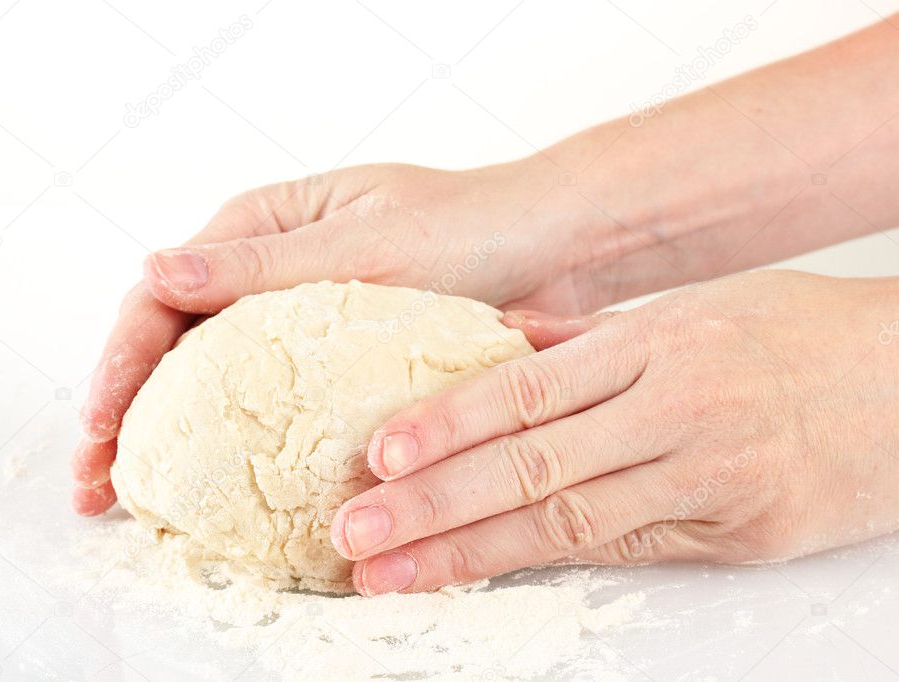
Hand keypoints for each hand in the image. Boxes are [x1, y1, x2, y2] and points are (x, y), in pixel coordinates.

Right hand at [71, 159, 603, 513]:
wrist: (553, 249)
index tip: (100, 426)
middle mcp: (265, 271)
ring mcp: (296, 317)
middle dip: (126, 412)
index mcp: (258, 227)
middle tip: (96, 484)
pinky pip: (268, 399)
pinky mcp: (332, 358)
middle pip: (171, 343)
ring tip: (132, 500)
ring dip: (168, 435)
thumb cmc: (468, 227)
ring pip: (210, 378)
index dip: (120, 362)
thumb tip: (155, 270)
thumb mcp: (365, 244)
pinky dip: (232, 439)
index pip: (163, 295)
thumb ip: (262, 264)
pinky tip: (213, 483)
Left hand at [331, 270, 898, 594]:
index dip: (447, 423)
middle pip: (533, 463)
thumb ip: (593, 337)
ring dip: (471, 551)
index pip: (526, 387)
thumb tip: (502, 342)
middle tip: (357, 528)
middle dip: (434, 502)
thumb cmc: (803, 335)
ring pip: (571, 522)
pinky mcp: (743, 537)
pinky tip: (488, 572)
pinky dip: (550, 564)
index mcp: (658, 343)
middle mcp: (678, 410)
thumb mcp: (698, 309)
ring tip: (394, 572)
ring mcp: (712, 479)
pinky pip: (629, 550)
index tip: (380, 454)